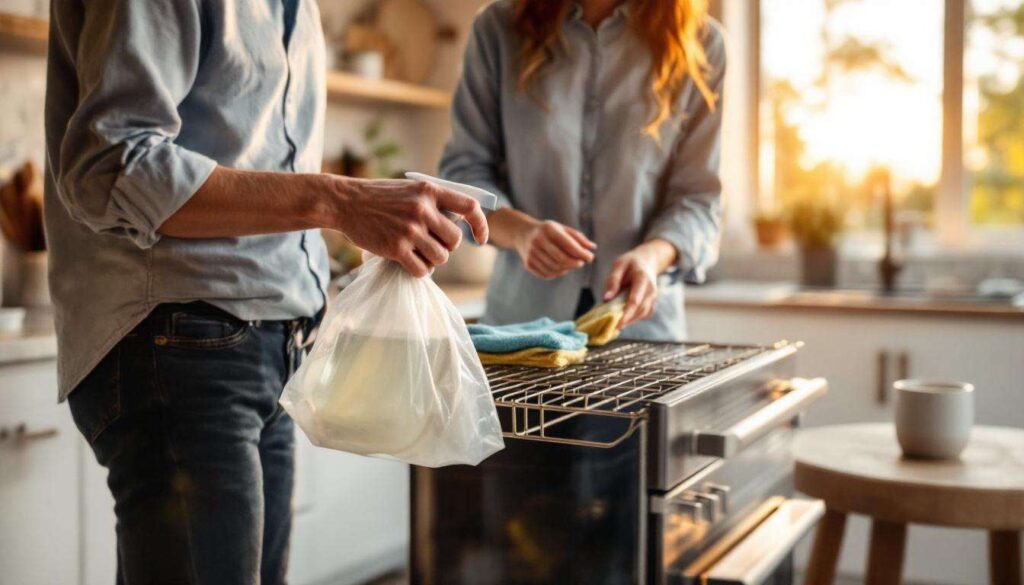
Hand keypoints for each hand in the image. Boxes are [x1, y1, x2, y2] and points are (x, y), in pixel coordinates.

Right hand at [333, 177, 487, 277]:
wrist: (345, 202)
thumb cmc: (379, 197)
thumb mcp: (410, 189)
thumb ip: (432, 203)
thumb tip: (457, 223)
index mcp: (429, 191)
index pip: (469, 206)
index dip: (480, 225)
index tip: (480, 238)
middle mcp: (422, 209)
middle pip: (455, 240)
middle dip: (447, 247)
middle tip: (431, 244)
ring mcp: (410, 230)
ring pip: (441, 257)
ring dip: (433, 260)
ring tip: (418, 253)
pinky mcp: (396, 248)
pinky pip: (423, 270)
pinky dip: (420, 271)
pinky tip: (410, 263)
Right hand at [513, 218, 595, 279]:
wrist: (522, 233)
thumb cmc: (548, 231)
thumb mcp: (562, 229)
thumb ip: (578, 238)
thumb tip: (593, 248)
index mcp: (548, 230)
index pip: (567, 244)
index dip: (581, 253)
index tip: (590, 257)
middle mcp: (538, 241)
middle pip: (561, 259)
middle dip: (575, 263)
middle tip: (581, 263)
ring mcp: (531, 254)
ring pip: (554, 268)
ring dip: (567, 269)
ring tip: (572, 264)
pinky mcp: (528, 264)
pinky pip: (547, 274)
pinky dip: (557, 273)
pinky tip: (561, 268)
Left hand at [603, 239, 677, 328]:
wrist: (647, 261)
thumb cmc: (630, 263)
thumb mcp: (619, 265)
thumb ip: (613, 281)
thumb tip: (606, 299)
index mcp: (643, 279)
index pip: (635, 300)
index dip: (626, 314)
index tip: (616, 324)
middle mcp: (651, 290)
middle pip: (640, 310)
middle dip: (626, 320)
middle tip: (611, 328)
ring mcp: (654, 297)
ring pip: (642, 314)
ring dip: (629, 321)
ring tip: (614, 325)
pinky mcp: (652, 303)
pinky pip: (644, 315)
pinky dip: (633, 319)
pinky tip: (623, 319)